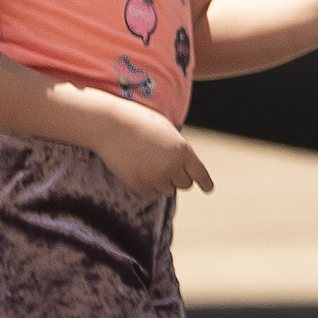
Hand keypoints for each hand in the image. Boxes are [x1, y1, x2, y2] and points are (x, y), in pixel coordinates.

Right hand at [91, 97, 215, 198]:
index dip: (205, 182)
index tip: (207, 188)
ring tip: (147, 162)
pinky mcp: (139, 186)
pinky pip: (152, 194)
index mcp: (182, 151)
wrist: (110, 125)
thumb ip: (179, 151)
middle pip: (185, 184)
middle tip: (162, 162)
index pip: (200, 174)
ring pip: (168, 190)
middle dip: (178, 176)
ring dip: (162, 181)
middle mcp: (172, 167)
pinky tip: (139, 170)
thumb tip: (185, 171)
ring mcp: (155, 178)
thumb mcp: (167, 132)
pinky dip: (148, 186)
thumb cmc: (139, 123)